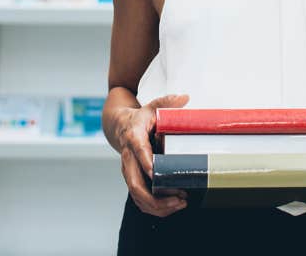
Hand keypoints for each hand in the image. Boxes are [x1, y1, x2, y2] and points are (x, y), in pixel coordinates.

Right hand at [116, 93, 189, 216]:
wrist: (120, 127)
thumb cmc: (140, 118)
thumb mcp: (152, 106)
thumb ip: (167, 102)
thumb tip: (185, 97)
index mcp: (133, 137)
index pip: (138, 151)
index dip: (146, 162)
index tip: (156, 173)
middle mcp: (128, 158)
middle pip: (136, 183)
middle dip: (156, 196)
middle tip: (180, 197)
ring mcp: (128, 172)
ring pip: (138, 196)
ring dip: (158, 206)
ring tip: (180, 204)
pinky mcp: (131, 180)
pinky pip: (140, 200)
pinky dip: (155, 207)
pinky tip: (172, 206)